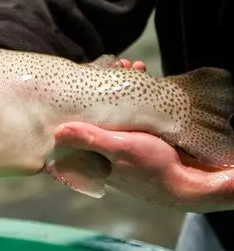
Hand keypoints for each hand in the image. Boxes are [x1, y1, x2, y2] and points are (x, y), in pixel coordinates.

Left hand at [50, 59, 233, 212]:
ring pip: (113, 106)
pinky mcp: (138, 136)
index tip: (90, 75)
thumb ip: (91, 140)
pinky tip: (144, 75)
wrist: (192, 185)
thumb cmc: (153, 169)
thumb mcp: (120, 150)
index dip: (78, 99)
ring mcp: (120, 140)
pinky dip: (136, 92)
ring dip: (122, 85)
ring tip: (134, 67)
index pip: (73, 123)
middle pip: (93, 110)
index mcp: (88, 155)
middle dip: (104, 85)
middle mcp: (100, 148)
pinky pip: (132, 109)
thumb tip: (58, 131)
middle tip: (118, 65)